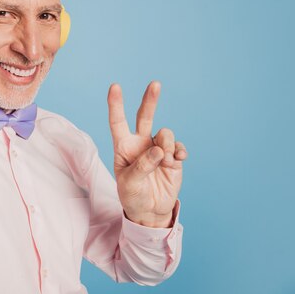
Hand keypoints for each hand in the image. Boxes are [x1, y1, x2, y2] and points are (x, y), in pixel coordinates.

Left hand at [107, 82, 187, 227]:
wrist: (149, 210)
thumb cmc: (132, 195)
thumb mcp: (130, 183)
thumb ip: (142, 166)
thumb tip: (158, 150)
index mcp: (124, 146)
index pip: (118, 122)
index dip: (116, 104)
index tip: (115, 87)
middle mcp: (140, 143)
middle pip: (145, 116)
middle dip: (150, 100)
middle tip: (155, 84)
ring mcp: (157, 148)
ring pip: (165, 133)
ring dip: (167, 146)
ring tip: (165, 163)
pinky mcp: (173, 157)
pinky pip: (179, 146)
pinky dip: (179, 152)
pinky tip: (177, 161)